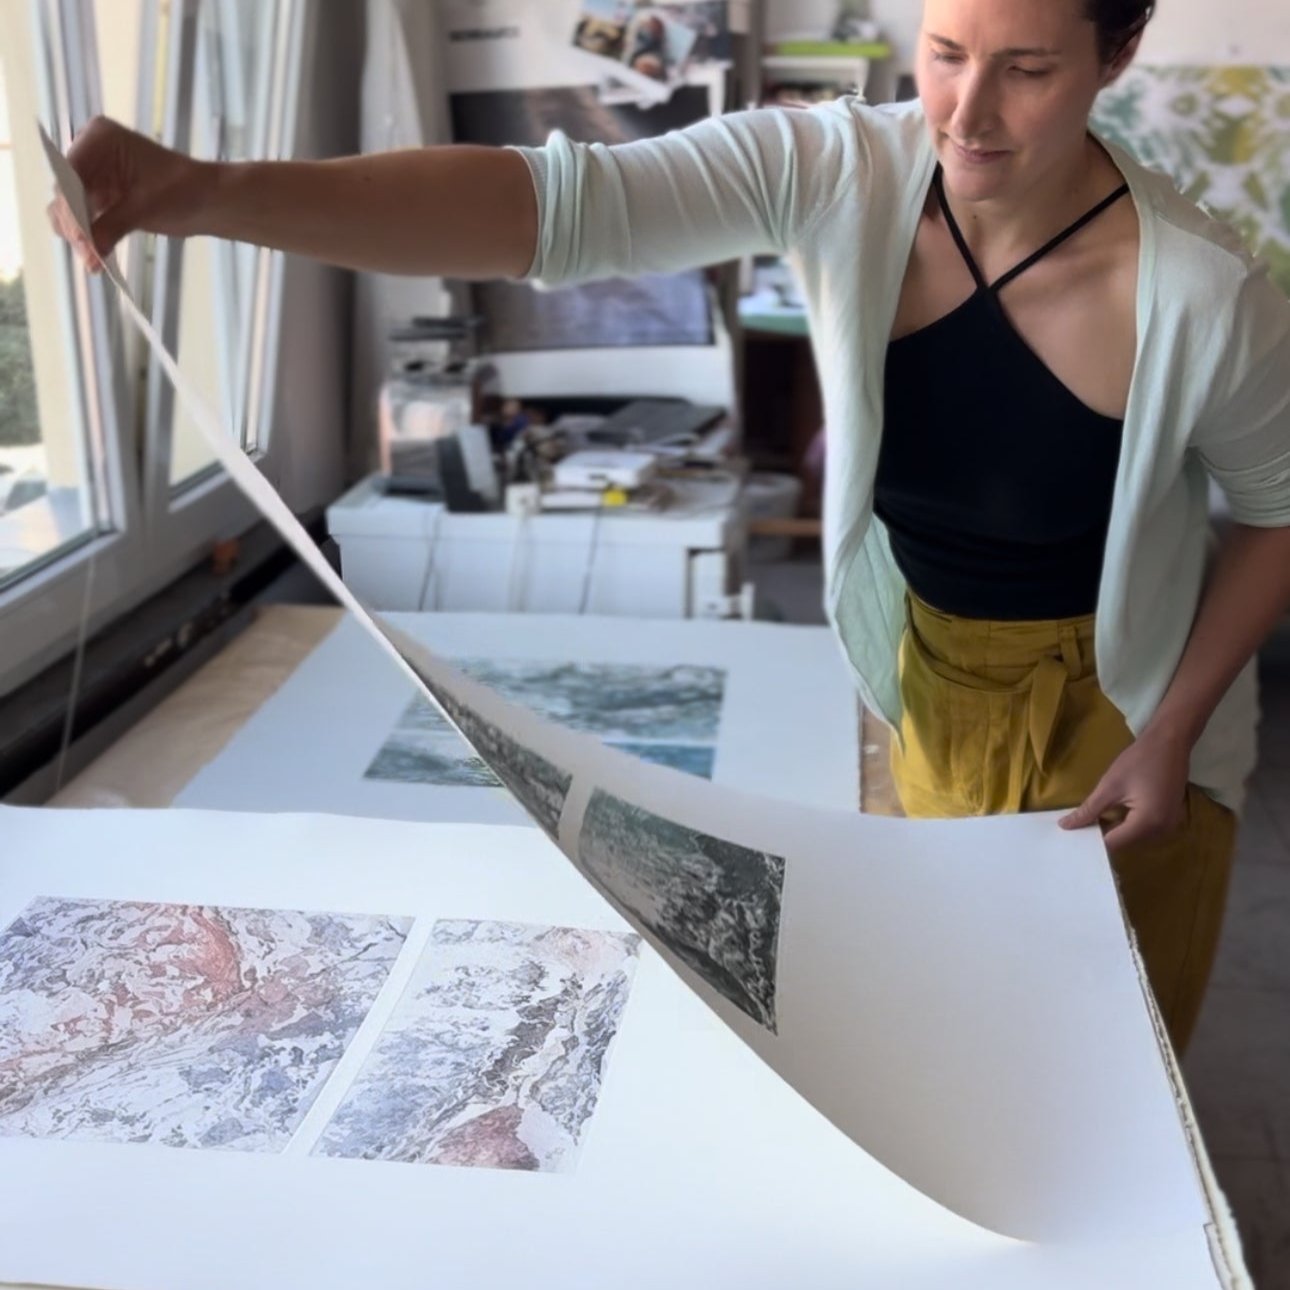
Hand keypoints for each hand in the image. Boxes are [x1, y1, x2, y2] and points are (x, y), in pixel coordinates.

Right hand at [46, 116, 211, 271]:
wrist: (209, 200)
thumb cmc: (185, 190)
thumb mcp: (147, 206)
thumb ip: (113, 226)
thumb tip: (88, 252)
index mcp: (99, 138)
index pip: (70, 173)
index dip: (70, 206)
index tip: (78, 236)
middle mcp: (89, 153)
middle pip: (65, 193)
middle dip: (74, 225)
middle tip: (89, 256)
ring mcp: (92, 177)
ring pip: (68, 210)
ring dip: (78, 237)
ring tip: (94, 262)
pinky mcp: (99, 199)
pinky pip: (84, 221)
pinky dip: (89, 240)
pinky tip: (97, 262)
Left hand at [1058, 726, 1190, 852]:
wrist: (1170, 742)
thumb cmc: (1139, 761)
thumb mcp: (1109, 786)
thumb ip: (1089, 810)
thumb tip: (1066, 826)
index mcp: (1148, 824)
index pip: (1114, 844)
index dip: (1092, 841)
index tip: (1073, 837)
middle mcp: (1162, 831)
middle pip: (1126, 843)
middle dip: (1104, 836)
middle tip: (1079, 830)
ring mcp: (1169, 825)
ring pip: (1135, 838)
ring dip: (1116, 831)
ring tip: (1093, 822)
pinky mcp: (1170, 818)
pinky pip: (1145, 830)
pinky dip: (1128, 825)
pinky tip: (1112, 816)